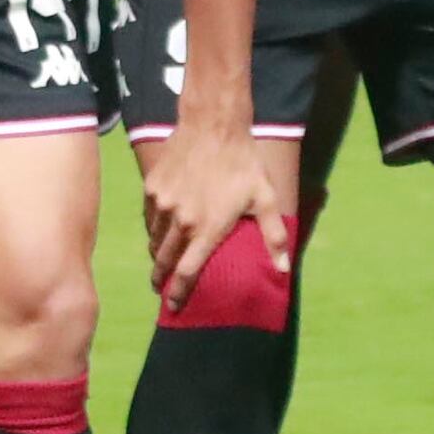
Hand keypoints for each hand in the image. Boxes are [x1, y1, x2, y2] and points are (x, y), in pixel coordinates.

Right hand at [141, 117, 290, 307]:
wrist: (213, 125)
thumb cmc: (243, 162)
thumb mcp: (265, 198)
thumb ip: (273, 236)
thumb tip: (284, 270)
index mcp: (207, 229)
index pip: (187, 273)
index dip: (179, 294)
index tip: (173, 309)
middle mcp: (180, 221)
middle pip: (164, 261)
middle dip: (161, 279)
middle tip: (160, 288)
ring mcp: (163, 204)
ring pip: (154, 239)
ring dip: (157, 253)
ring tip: (160, 261)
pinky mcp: (152, 187)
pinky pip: (149, 217)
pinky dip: (153, 228)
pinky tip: (159, 230)